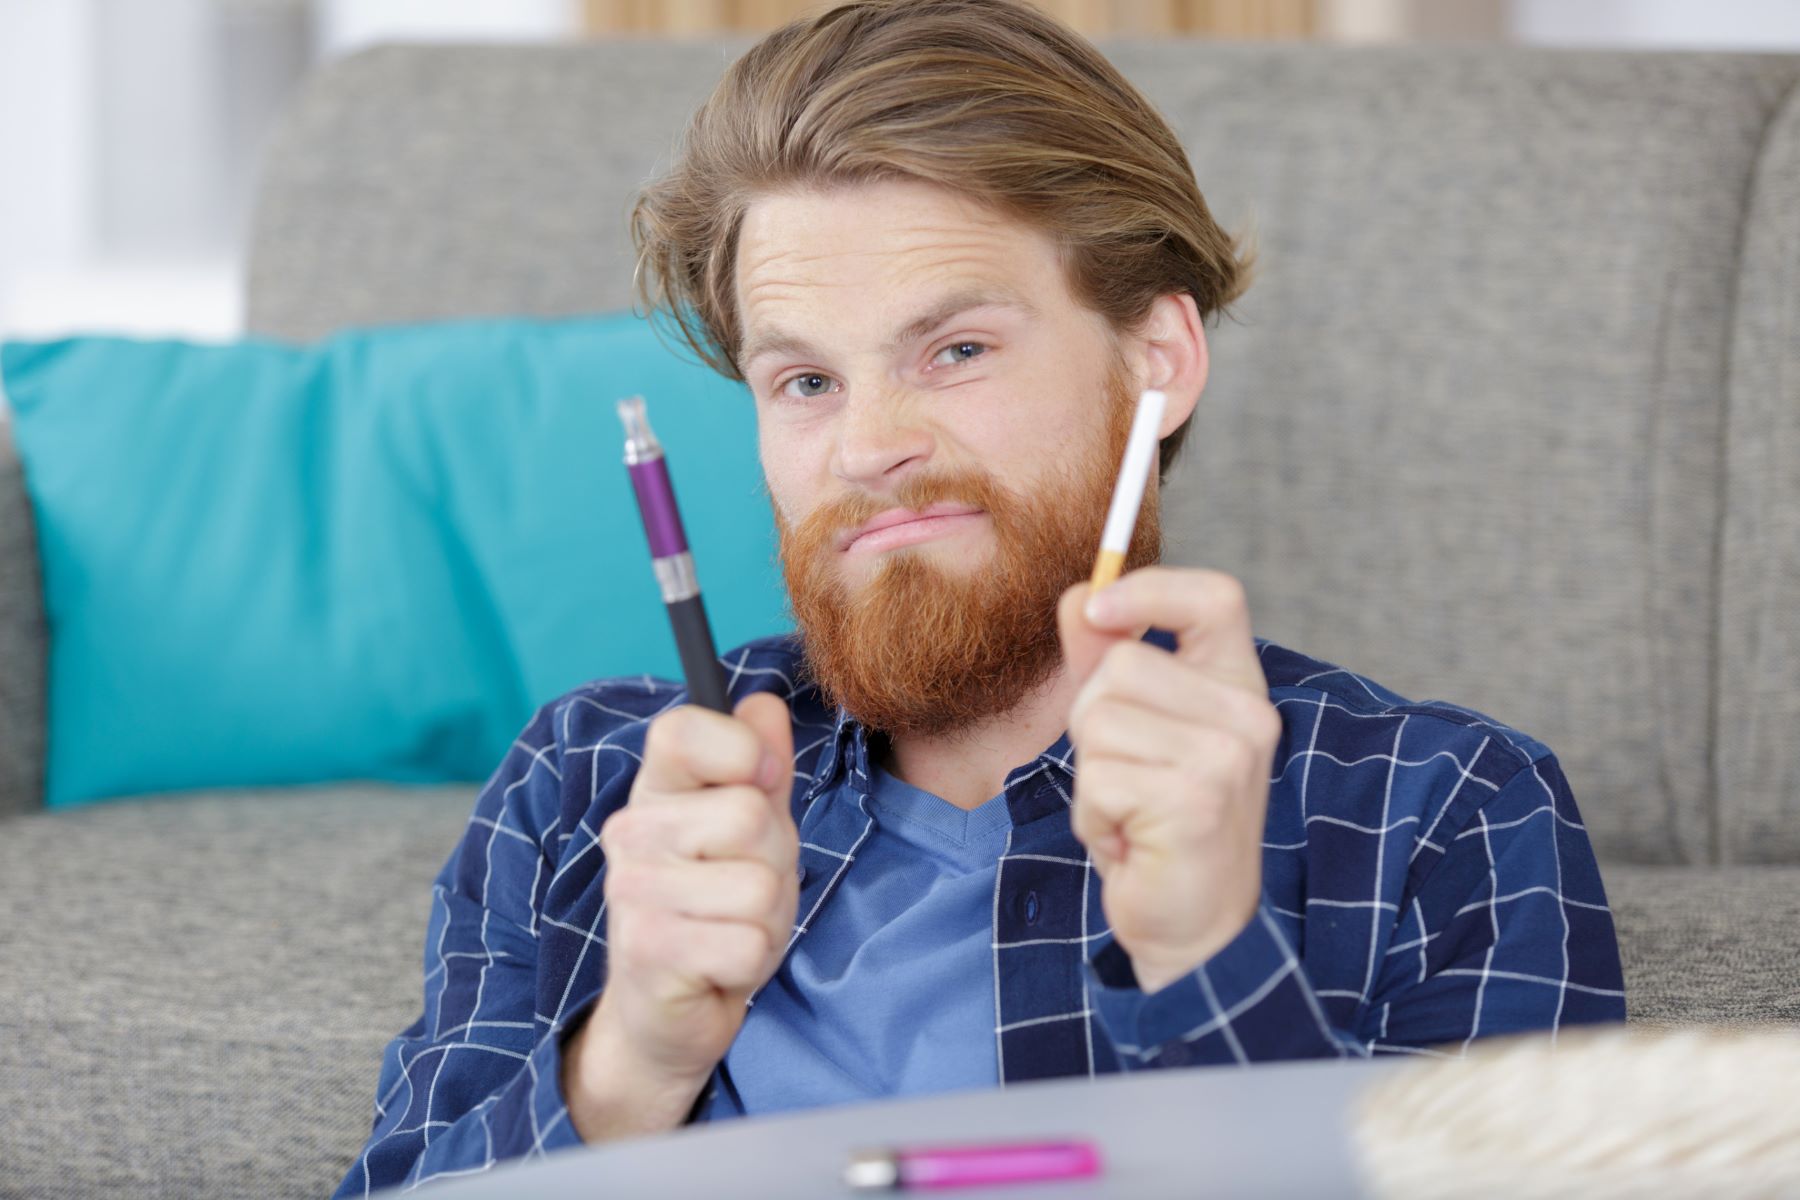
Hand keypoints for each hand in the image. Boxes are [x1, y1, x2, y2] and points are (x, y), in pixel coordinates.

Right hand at [563, 692, 798, 1139]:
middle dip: (775, 860)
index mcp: (655, 789)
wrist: (667, 1010)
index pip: (682, 729)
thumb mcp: (752, 830)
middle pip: (750, 815)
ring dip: (769, 918)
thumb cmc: (716, 908)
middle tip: (745, 887)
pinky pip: (750, 944)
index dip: (741, 750)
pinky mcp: (649, 950)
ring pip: (759, 886)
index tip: (761, 781)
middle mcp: (631, 831)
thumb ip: (762, 764)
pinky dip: (754, 961)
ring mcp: (633, 891)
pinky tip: (721, 966)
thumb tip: (764, 703)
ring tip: (732, 927)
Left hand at [1057, 567, 1280, 993]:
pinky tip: (1129, 843)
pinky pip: (1098, 778)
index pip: (1214, 597)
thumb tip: (1078, 597)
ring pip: (1098, 721)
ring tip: (1128, 814)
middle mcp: (1246, 715)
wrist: (1194, 928)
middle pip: (1119, 665)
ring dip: (1091, 778)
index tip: (1100, 608)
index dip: (1150, 587)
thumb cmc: (1157, 826)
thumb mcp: (1130, 733)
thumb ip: (1104, 660)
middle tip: (1124, 779)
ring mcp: (1226, 757)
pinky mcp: (1195, 800)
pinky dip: (1092, 817)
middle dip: (1090, 725)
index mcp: (1237, 687)